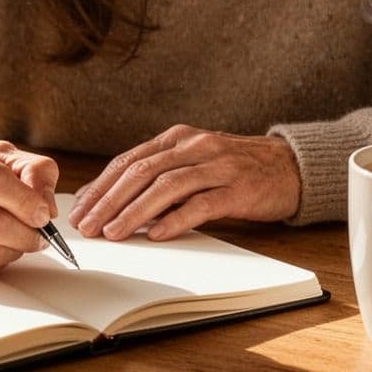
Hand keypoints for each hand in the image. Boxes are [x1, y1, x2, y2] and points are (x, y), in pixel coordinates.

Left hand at [68, 124, 300, 241]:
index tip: (80, 209)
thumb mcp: (195, 162)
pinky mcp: (239, 189)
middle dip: (109, 200)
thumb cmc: (237, 169)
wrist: (291, 166)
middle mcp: (195, 146)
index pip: (129, 160)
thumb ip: (161, 175)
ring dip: (135, 211)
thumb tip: (115, 202)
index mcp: (178, 138)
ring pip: (167, 186)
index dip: (101, 186)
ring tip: (114, 232)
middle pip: (142, 171)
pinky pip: (202, 204)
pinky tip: (156, 234)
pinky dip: (176, 219)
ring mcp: (218, 166)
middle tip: (88, 225)